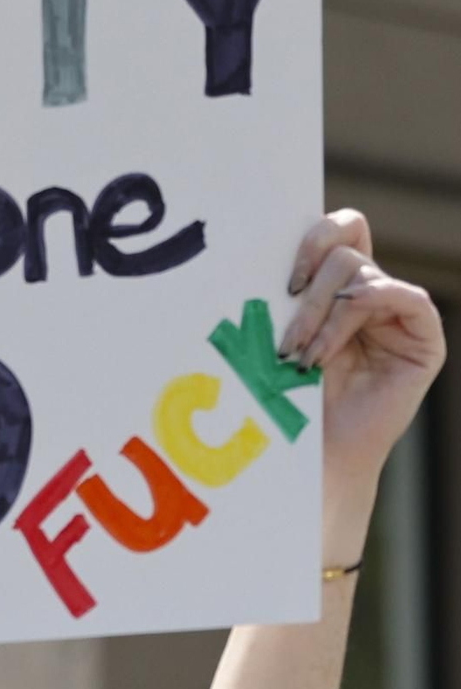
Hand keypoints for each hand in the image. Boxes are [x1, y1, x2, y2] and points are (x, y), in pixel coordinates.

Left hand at [278, 211, 445, 566]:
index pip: (342, 230)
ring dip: (323, 318)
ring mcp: (400, 315)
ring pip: (363, 275)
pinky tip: (329, 352)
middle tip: (287, 338)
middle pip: (347, 252)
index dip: (315, 238)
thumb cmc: (290, 403)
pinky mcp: (424, 339)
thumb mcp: (283, 337)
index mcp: (341, 288)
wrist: (313, 458)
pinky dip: (363, 314)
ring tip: (301, 359)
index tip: (286, 280)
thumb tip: (264, 249)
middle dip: (311, 294)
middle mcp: (373, 295)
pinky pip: (405, 297)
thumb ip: (290, 294)